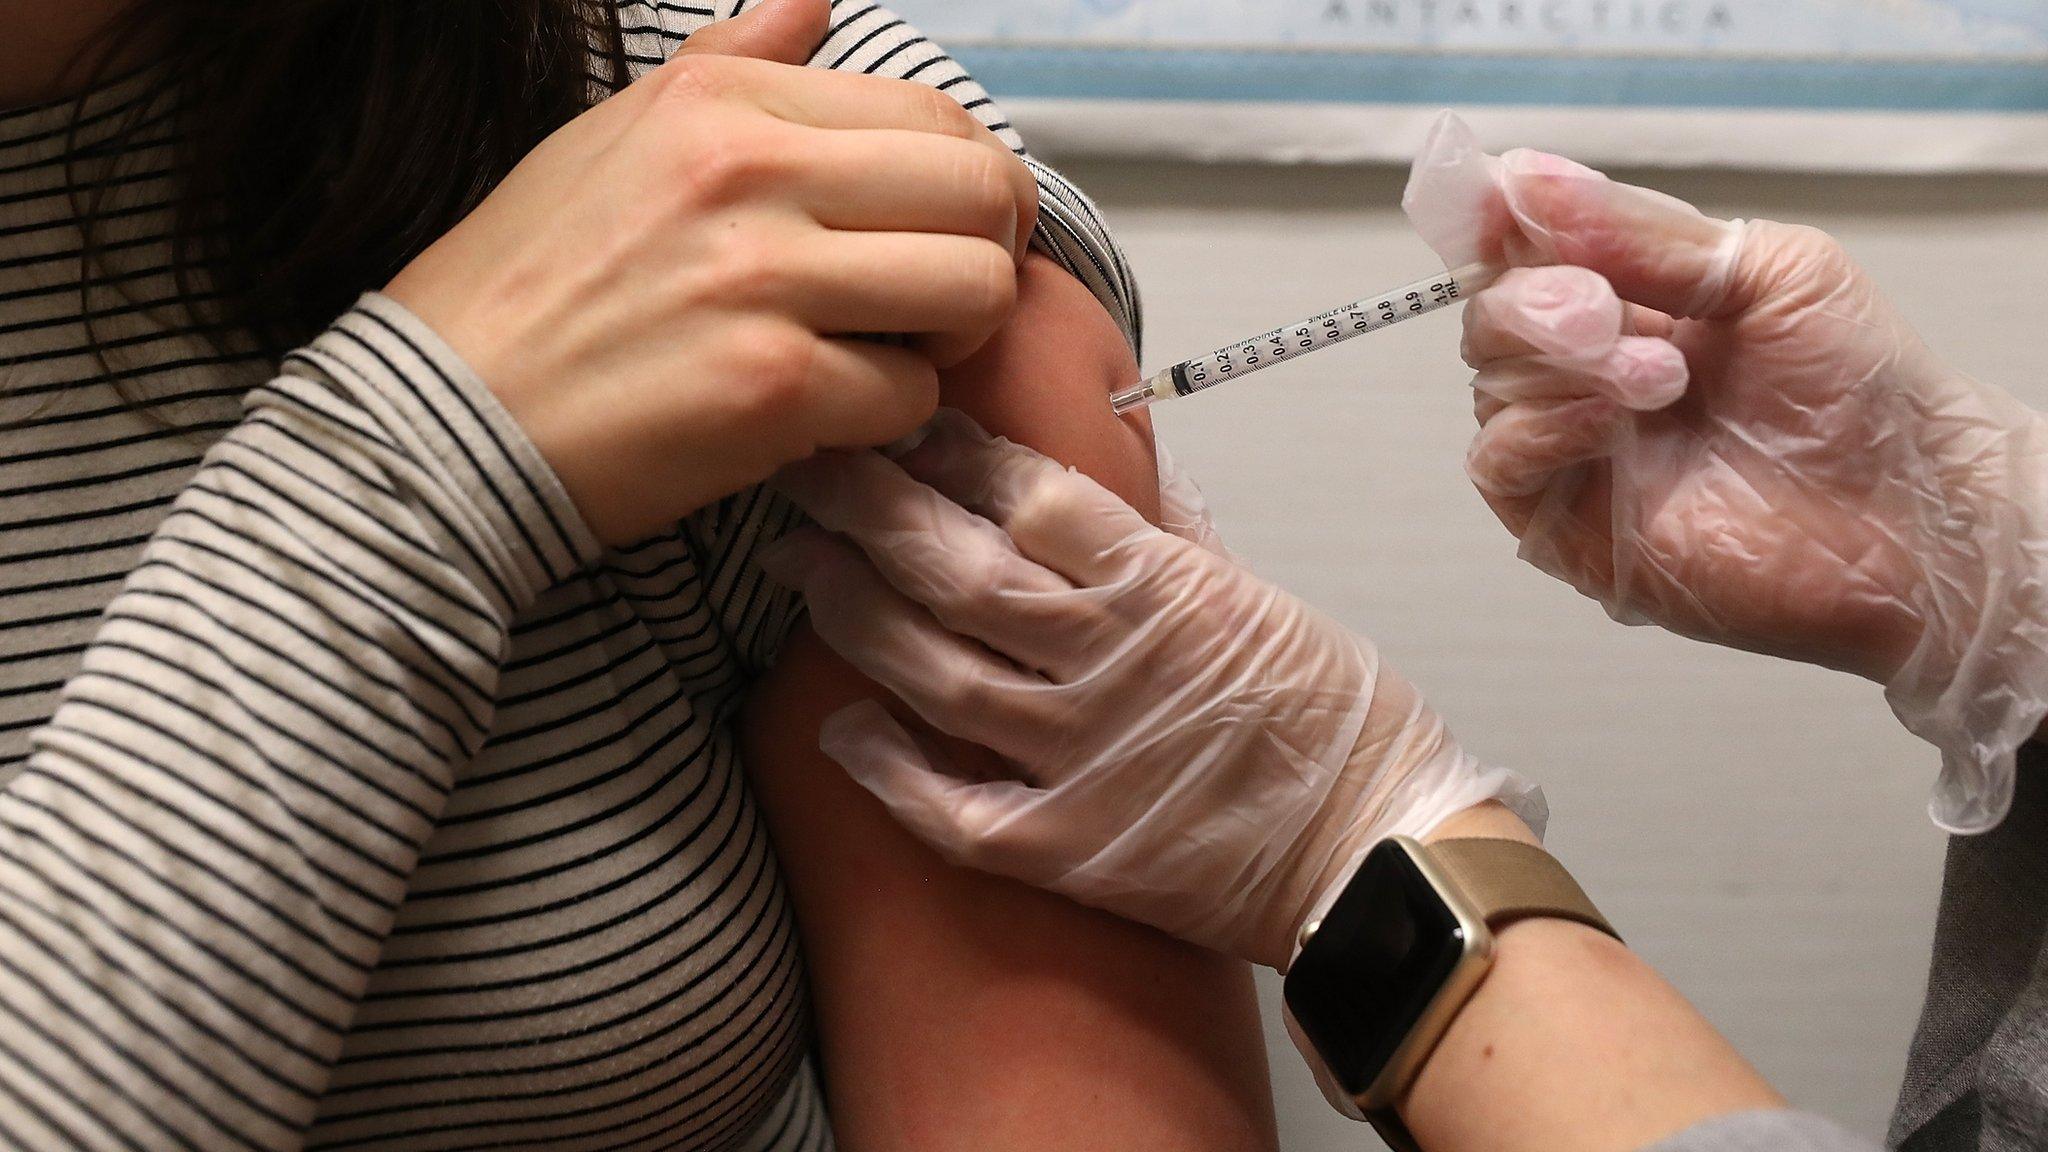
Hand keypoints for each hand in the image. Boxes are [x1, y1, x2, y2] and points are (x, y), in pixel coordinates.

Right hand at [384, 0, 1037, 544]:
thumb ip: (733, 61)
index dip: (972, 184)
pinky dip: (884, 416)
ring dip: (952, 337)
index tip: (942, 231)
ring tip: (891, 351)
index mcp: (724, 99)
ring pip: (973, 292)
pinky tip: (826, 412)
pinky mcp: (770, 387)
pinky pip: (911, 395)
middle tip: (940, 299)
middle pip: (982, 193)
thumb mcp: (618, 134)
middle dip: (990, 255)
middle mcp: (750, 170)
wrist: (445, 418)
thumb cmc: (531, 284)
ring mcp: (764, 279)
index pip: (937, 113)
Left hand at [760, 411, 1542, 969]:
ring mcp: (1082, 757)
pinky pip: (951, 807)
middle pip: (960, 568)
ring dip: (857, 615)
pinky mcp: (1068, 847)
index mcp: (1164, 587)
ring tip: (804, 570)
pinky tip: (839, 727)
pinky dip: (889, 768)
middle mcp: (1111, 660)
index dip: (951, 451)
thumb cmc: (1339, 723)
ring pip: (938, 671)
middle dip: (868, 510)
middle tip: (805, 476)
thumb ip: (1177, 534)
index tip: (901, 421)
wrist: (1381, 854)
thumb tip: (1120, 464)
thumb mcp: (1267, 596)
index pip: (1031, 493)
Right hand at [1405, 115, 2047, 831]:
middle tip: (1605, 311)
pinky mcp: (1563, 521)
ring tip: (1663, 379)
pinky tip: (1613, 421)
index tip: (1497, 204)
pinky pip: (1499, 460)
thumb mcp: (1767, 270)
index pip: (1523, 248)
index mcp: (1628, 298)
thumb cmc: (1860, 392)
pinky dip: (1542, 426)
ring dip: (1565, 365)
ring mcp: (1571, 446)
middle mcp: (1586, 370)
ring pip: (1490, 381)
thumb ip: (1642, 232)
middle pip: (1491, 311)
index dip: (1494, 220)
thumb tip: (1530, 180)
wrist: (1907, 508)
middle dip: (1539, 298)